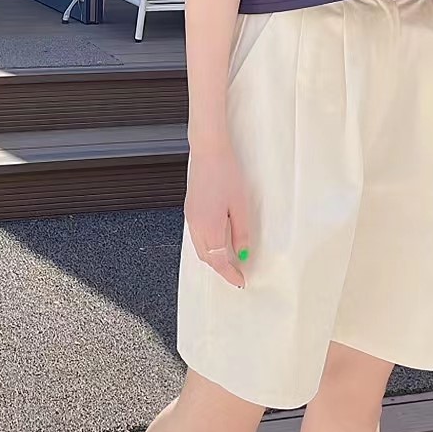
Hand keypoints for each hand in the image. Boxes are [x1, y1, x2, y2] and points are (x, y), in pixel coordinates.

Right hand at [185, 140, 251, 287]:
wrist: (208, 151)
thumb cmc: (225, 172)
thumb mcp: (240, 206)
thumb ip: (241, 232)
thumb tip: (242, 252)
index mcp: (208, 227)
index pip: (218, 261)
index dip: (229, 273)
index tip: (239, 280)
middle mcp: (196, 225)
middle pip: (206, 257)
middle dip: (220, 269)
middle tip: (236, 273)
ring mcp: (190, 217)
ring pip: (200, 248)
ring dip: (213, 258)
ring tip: (229, 261)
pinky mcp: (190, 210)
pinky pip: (197, 237)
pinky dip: (207, 246)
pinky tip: (218, 243)